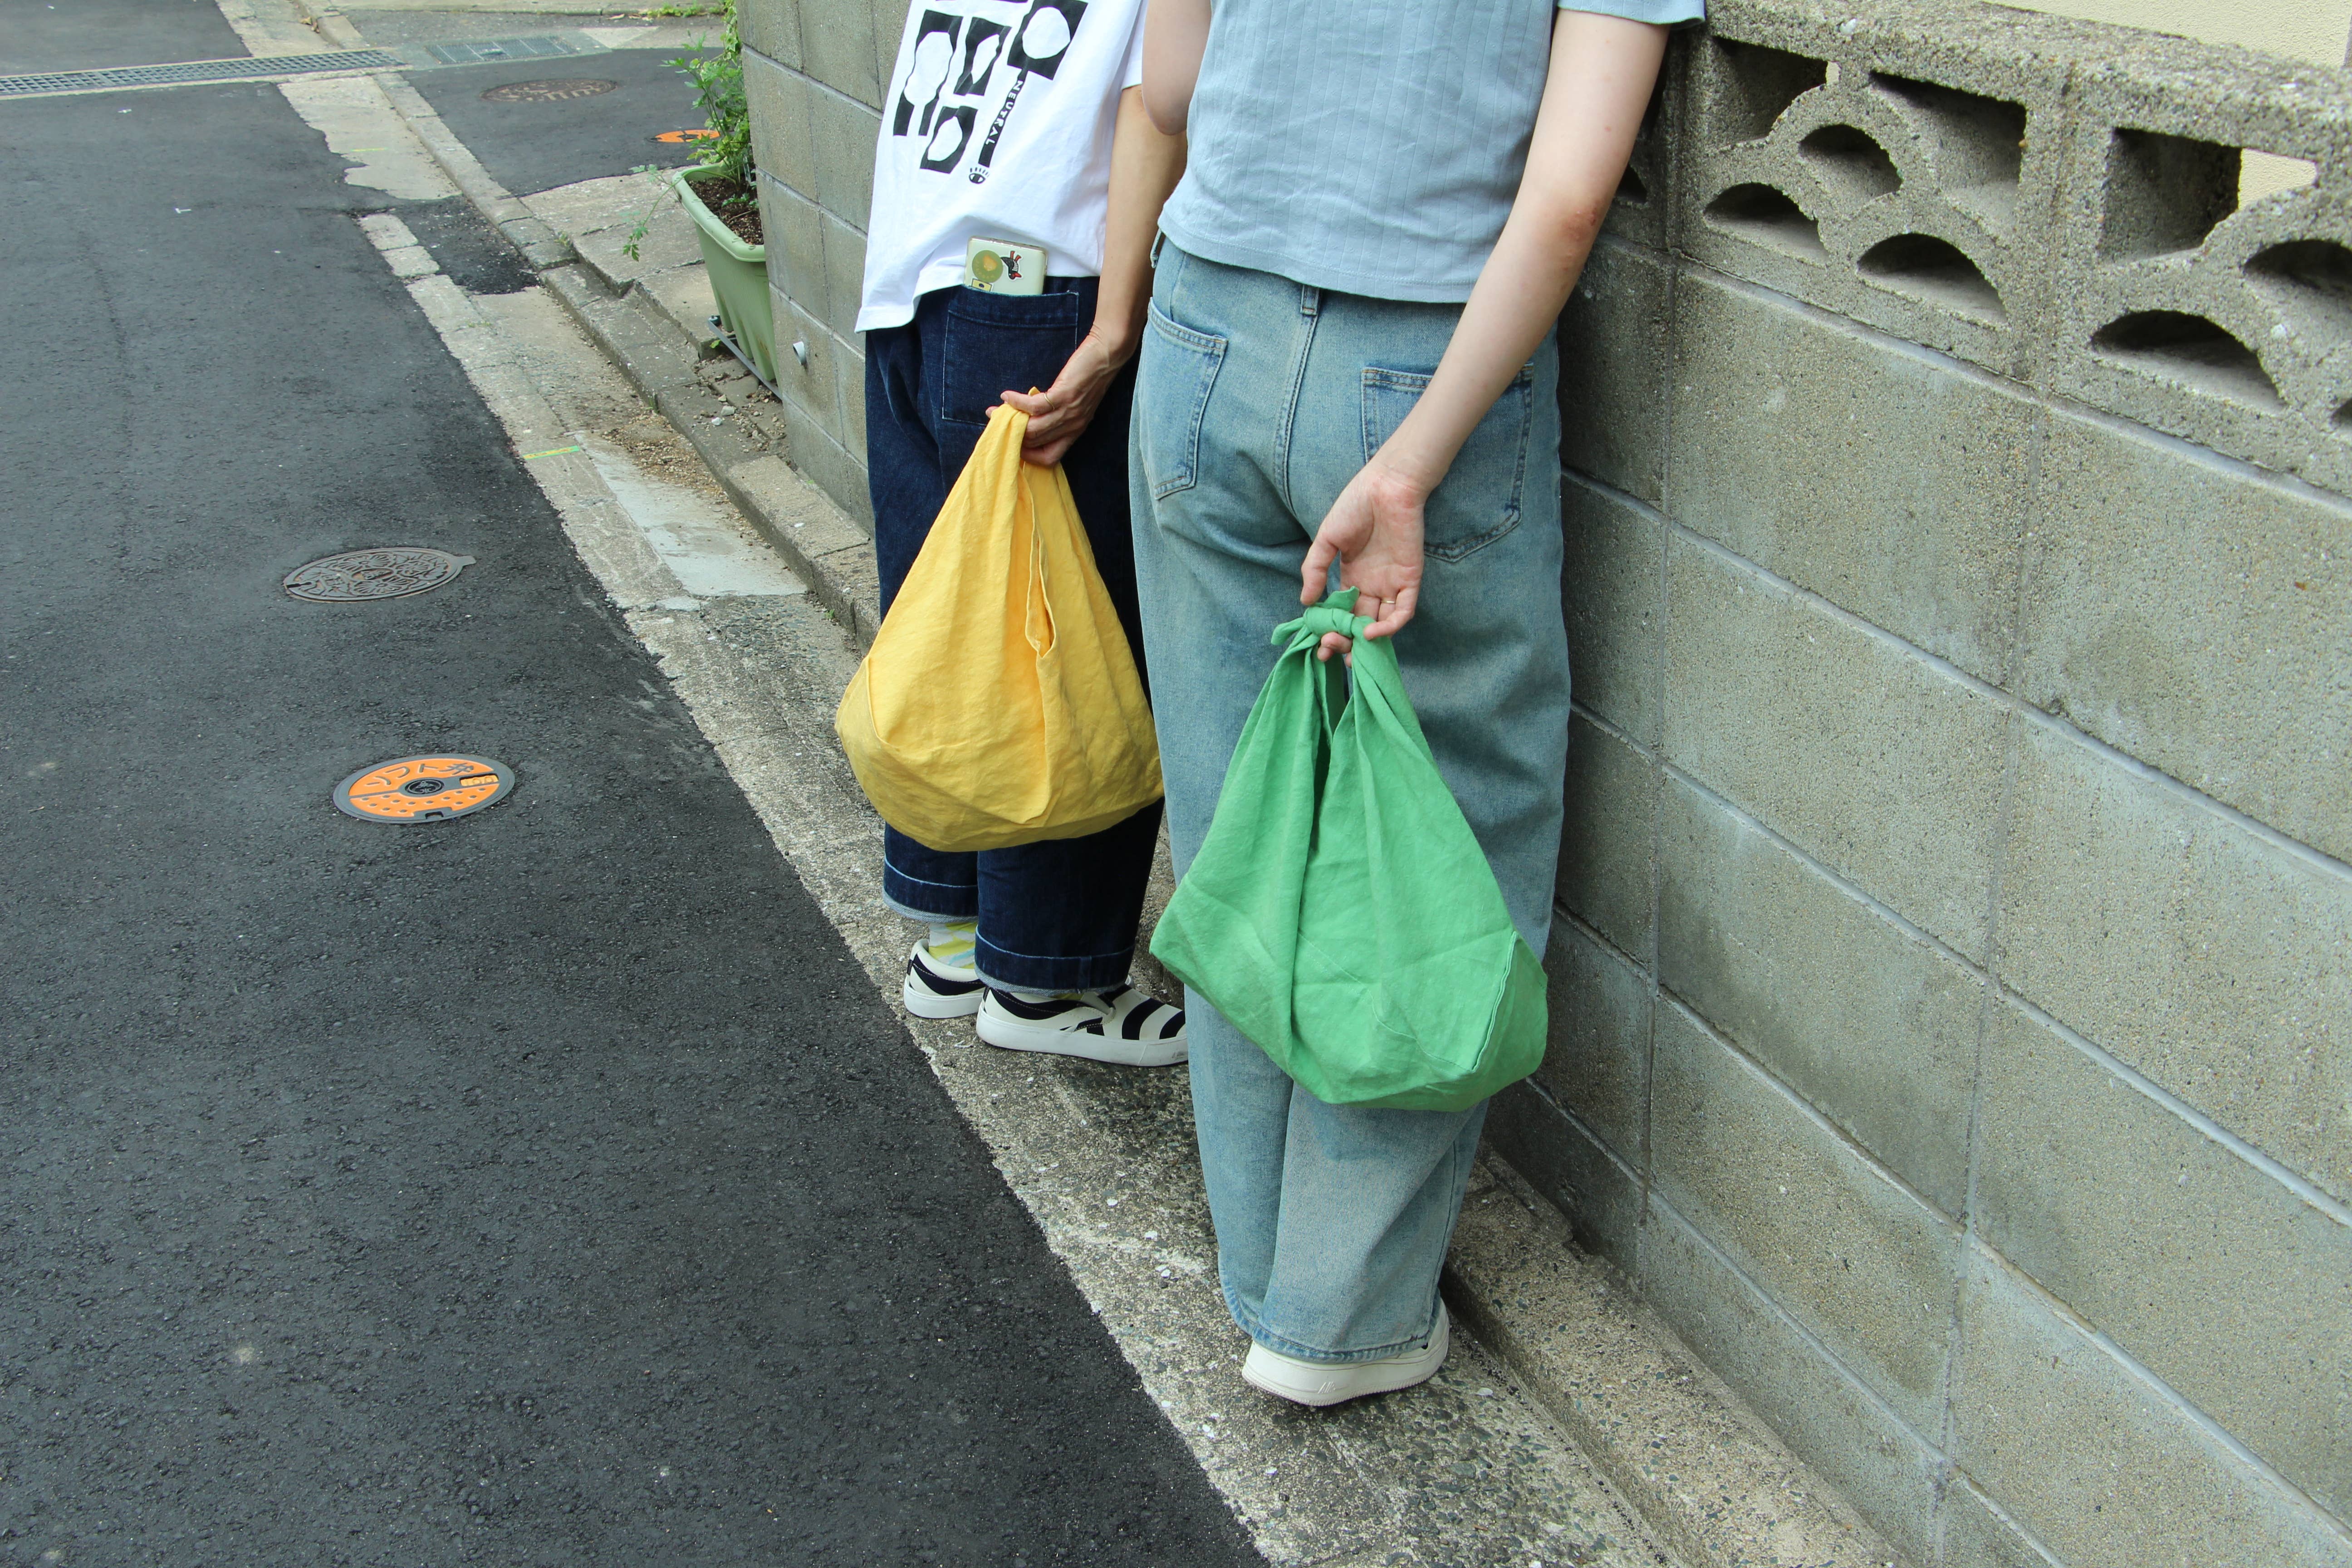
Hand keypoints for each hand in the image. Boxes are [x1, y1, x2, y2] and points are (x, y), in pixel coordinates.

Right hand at [1000, 326, 1130, 466]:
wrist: (1107, 355)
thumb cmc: (1089, 376)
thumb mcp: (1075, 404)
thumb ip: (1057, 415)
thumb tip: (1029, 416)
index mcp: (1074, 432)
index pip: (1050, 458)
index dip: (1028, 455)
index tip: (1013, 443)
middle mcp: (1072, 426)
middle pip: (1035, 442)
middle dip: (1012, 435)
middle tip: (996, 422)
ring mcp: (1068, 413)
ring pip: (1032, 428)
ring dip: (1010, 420)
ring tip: (995, 411)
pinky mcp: (1063, 396)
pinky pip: (1033, 406)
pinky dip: (1017, 401)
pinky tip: (1007, 396)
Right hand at [1300, 460, 1426, 660]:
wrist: (1387, 485)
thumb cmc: (1355, 506)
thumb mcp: (1326, 540)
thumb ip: (1315, 569)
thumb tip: (1305, 602)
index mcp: (1352, 576)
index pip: (1342, 612)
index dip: (1331, 631)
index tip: (1318, 647)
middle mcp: (1372, 584)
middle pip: (1360, 622)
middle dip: (1346, 641)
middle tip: (1331, 652)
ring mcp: (1391, 583)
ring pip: (1381, 622)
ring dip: (1366, 641)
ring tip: (1349, 651)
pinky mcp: (1409, 579)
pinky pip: (1403, 611)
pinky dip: (1389, 626)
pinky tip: (1370, 632)